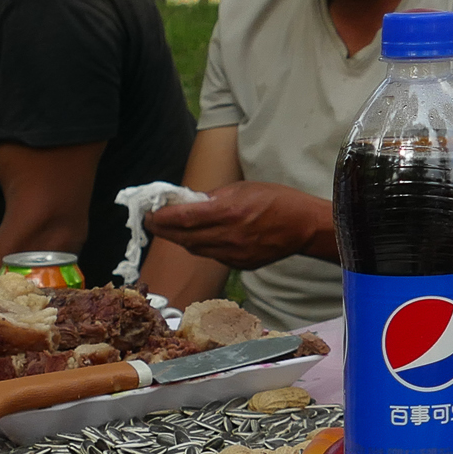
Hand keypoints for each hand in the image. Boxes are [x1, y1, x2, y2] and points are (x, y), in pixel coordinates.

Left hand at [145, 183, 332, 270]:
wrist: (304, 226)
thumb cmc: (276, 200)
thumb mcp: (242, 188)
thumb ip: (213, 197)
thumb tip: (188, 202)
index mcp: (228, 212)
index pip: (183, 218)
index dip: (161, 217)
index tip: (148, 212)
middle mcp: (228, 236)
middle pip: (184, 237)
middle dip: (163, 230)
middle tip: (151, 221)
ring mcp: (234, 254)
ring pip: (195, 249)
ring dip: (180, 239)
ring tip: (171, 229)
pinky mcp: (240, 265)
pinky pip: (212, 256)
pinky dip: (201, 246)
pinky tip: (200, 238)